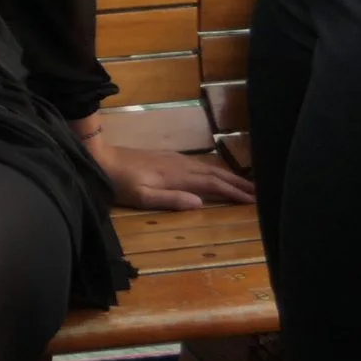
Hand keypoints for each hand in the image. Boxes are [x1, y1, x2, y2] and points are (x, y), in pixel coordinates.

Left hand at [83, 134, 256, 211]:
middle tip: (259, 193)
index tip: (253, 200)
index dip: (233, 192)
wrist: (101, 159)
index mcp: (176, 176)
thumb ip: (170, 200)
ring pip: (208, 167)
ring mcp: (174, 159)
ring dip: (228, 176)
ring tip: (244, 185)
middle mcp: (180, 165)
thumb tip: (201, 203)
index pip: (212, 184)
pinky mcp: (167, 157)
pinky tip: (215, 174)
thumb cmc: (120, 183)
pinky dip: (213, 170)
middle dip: (237, 183)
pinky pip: (198, 164)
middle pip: (215, 173)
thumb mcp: (142, 197)